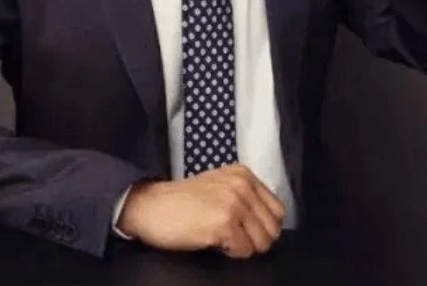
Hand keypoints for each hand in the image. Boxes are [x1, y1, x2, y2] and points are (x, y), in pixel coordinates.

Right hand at [116, 164, 286, 258]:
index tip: (244, 229)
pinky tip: (212, 241)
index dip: (263, 226)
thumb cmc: (180, 202)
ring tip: (220, 237)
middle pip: (273, 228)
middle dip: (255, 239)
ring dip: (243, 246)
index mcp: (243, 174)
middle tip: (231, 236)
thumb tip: (266, 222)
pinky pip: (244, 251)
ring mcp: (234, 204)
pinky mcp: (224, 223)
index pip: (278, 210)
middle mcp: (242, 185)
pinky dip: (231, 252)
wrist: (149, 206)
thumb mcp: (218, 186)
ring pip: (262, 242)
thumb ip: (244, 195)